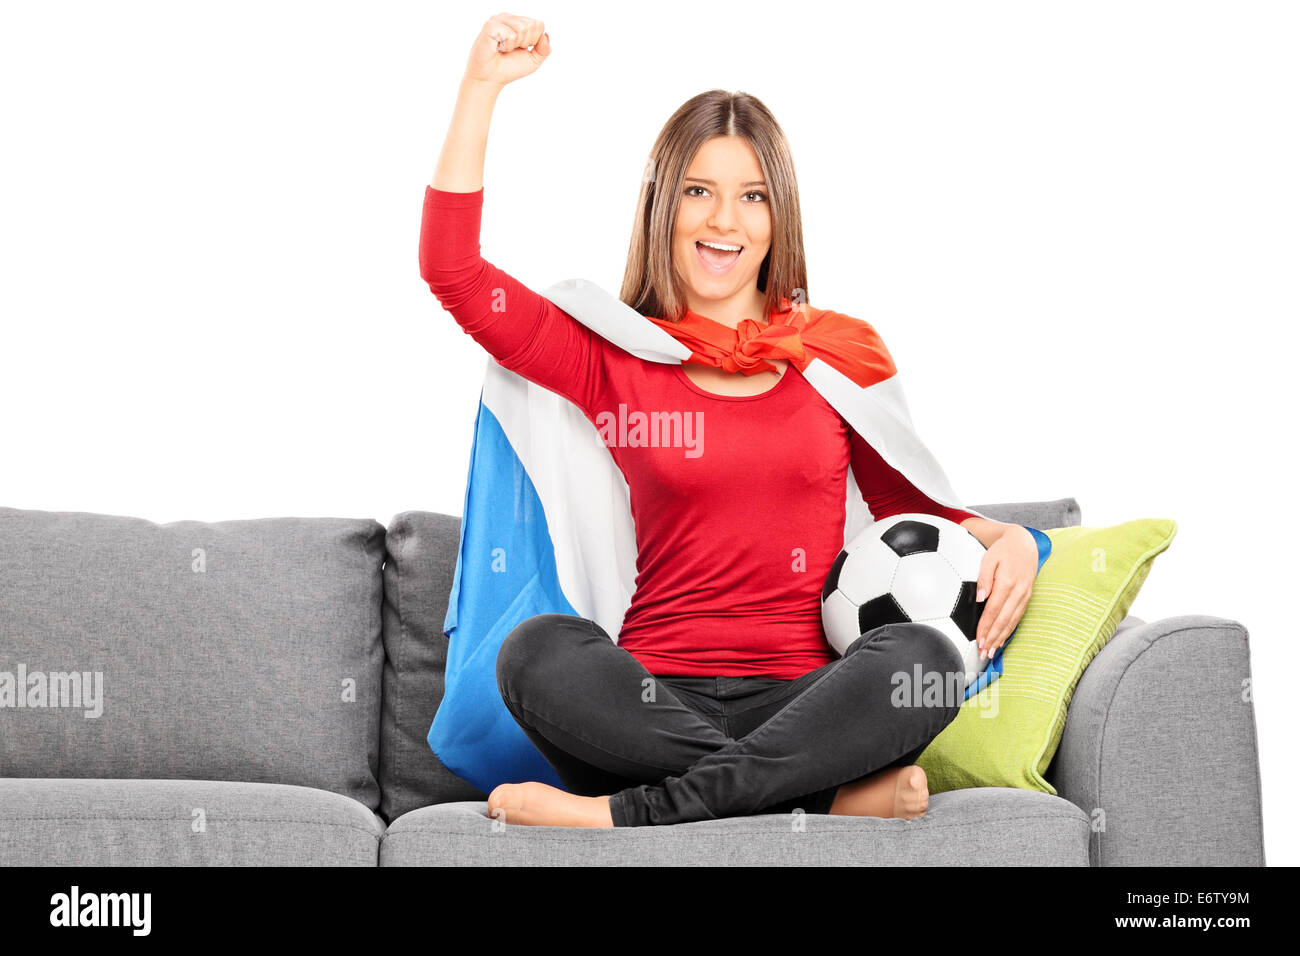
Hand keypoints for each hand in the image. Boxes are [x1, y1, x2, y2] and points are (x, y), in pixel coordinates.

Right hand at [465, 13, 550, 87]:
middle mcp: (508, 18)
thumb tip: (545, 34)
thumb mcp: (533, 60)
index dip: (534, 41)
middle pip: (532, 25)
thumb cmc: (509, 68)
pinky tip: (497, 48)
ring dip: (515, 45)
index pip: (538, 24)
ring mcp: (498, 20)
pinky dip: (507, 46)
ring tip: (504, 48)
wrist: (491, 79)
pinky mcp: (490, 26)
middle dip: (525, 42)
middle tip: (511, 49)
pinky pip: (510, 35)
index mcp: (518, 22)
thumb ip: (544, 48)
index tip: (521, 48)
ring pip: (522, 28)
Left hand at [974, 525, 1037, 660]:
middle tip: (983, 653)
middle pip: (1003, 620)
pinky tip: (1002, 640)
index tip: (978, 640)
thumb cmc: (1002, 550)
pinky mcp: (1028, 597)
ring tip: (991, 652)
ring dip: (1001, 638)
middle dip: (993, 638)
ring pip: (1012, 621)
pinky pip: (1018, 617)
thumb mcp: (988, 558)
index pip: (993, 610)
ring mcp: (1025, 595)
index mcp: (1007, 582)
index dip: (986, 627)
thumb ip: (984, 578)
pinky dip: (1010, 630)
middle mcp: (1018, 592)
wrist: (1024, 543)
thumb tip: (980, 599)